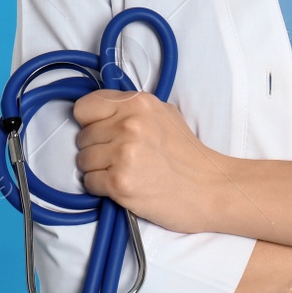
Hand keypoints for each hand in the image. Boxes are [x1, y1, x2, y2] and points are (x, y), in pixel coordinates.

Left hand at [72, 89, 225, 234]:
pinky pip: (89, 182)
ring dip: (97, 169)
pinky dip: (101, 187)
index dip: (90, 122)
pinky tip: (123, 185)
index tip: (101, 131)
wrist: (208, 189)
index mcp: (138, 103)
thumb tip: (103, 113)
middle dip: (96, 148)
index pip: (85, 107)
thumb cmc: (188, 156)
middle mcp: (129, 125)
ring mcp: (123, 154)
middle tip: (119, 157)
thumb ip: (132, 109)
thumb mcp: (165, 114)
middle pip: (82, 136)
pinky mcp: (119, 182)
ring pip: (82, 160)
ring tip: (123, 171)